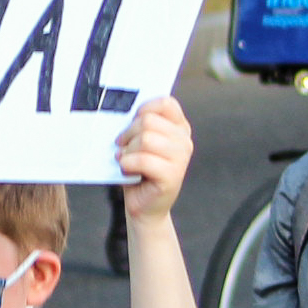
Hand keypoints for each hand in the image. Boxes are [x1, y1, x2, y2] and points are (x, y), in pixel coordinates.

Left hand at [118, 96, 191, 221]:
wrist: (143, 204)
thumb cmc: (137, 169)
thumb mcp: (138, 140)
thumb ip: (140, 123)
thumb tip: (124, 110)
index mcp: (179, 128)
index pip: (165, 103)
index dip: (144, 109)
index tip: (132, 123)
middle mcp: (184, 141)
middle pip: (149, 121)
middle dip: (128, 134)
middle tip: (123, 147)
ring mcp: (181, 158)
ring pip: (145, 138)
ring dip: (127, 150)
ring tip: (126, 160)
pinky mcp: (173, 175)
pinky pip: (143, 160)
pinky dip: (127, 164)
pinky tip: (127, 170)